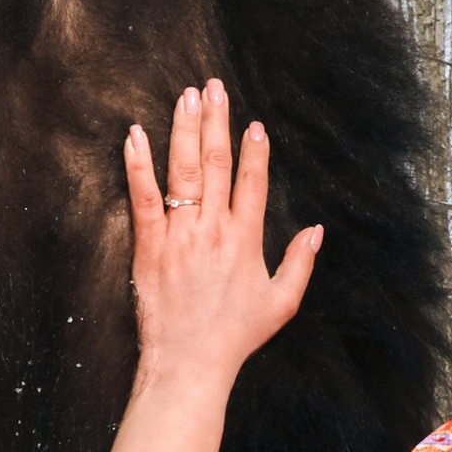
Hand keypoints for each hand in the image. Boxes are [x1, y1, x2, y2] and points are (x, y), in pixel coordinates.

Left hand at [124, 81, 320, 393]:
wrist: (190, 363)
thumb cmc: (235, 337)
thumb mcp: (282, 303)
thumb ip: (300, 262)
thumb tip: (316, 230)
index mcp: (246, 240)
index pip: (252, 182)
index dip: (253, 151)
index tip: (253, 124)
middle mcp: (214, 230)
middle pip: (216, 164)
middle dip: (217, 122)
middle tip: (215, 87)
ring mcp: (179, 235)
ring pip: (183, 170)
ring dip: (185, 130)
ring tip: (187, 96)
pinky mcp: (148, 246)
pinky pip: (143, 197)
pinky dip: (138, 165)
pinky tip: (135, 135)